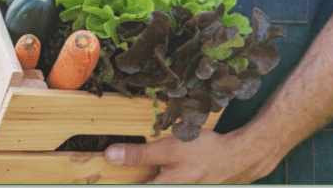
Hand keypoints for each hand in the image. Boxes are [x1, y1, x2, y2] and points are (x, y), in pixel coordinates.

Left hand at [104, 129, 278, 183]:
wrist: (236, 159)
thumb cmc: (207, 153)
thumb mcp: (170, 149)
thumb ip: (140, 154)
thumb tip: (111, 155)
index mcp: (161, 187)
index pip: (130, 187)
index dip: (114, 182)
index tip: (96, 179)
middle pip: (140, 183)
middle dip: (130, 176)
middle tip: (111, 166)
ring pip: (149, 181)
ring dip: (143, 173)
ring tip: (136, 161)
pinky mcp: (180, 186)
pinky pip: (158, 181)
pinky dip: (153, 176)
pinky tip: (155, 166)